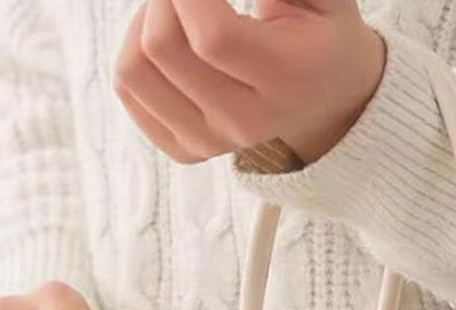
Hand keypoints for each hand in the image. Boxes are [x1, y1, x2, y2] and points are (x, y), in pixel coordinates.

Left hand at [113, 0, 385, 164]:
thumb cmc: (321, 33)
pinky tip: (169, 38)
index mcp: (287, 78)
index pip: (211, 36)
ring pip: (133, 71)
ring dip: (144, 20)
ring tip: (175, 7)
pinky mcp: (185, 148)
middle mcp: (246, 121)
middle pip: (161, 47)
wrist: (327, 102)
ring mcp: (211, 142)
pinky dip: (135, 50)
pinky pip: (128, 92)